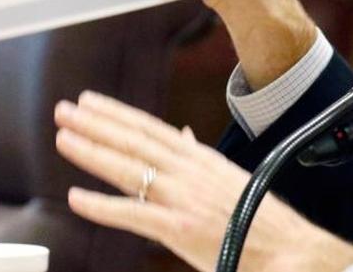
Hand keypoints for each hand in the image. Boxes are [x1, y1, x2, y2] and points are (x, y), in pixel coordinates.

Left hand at [54, 91, 352, 271]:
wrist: (288, 248)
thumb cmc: (260, 219)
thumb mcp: (231, 177)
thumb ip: (201, 158)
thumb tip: (186, 136)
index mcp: (202, 160)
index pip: (152, 129)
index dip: (118, 114)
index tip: (91, 102)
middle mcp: (191, 172)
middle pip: (135, 141)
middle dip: (97, 123)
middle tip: (64, 109)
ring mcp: (184, 198)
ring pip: (129, 168)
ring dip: (93, 151)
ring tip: (64, 137)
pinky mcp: (179, 228)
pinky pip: (132, 214)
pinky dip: (102, 206)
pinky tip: (76, 198)